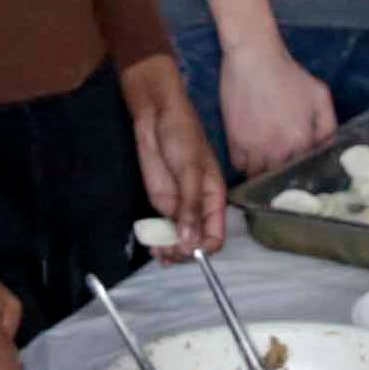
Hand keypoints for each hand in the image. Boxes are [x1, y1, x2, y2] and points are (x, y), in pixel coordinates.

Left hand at [124, 57, 227, 254]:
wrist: (156, 115)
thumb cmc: (182, 135)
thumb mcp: (191, 169)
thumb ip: (190, 205)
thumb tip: (191, 240)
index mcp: (214, 198)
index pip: (216, 234)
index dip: (204, 247)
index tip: (188, 250)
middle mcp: (198, 207)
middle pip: (196, 241)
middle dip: (184, 252)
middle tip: (169, 253)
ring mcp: (178, 206)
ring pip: (178, 239)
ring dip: (170, 251)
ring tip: (159, 254)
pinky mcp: (160, 203)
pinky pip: (162, 229)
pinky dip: (158, 242)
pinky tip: (153, 248)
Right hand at [215, 37, 337, 176]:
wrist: (254, 58)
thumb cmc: (289, 74)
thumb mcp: (320, 95)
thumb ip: (328, 126)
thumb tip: (326, 148)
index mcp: (301, 140)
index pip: (303, 170)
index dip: (301, 171)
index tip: (299, 169)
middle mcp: (278, 150)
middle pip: (279, 178)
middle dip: (281, 176)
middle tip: (282, 169)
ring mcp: (254, 147)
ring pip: (257, 176)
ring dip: (262, 173)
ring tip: (266, 165)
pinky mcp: (234, 141)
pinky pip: (239, 165)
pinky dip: (245, 163)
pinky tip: (251, 154)